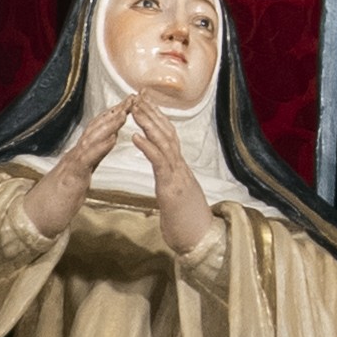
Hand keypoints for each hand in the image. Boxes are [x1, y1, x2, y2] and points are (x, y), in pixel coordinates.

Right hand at [22, 101, 130, 237]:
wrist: (36, 216)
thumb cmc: (57, 201)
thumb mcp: (79, 179)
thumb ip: (89, 163)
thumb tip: (101, 149)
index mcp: (79, 156)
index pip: (97, 131)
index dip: (112, 117)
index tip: (127, 104)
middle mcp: (75, 155)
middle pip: (96, 129)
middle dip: (114, 113)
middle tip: (130, 99)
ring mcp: (72, 164)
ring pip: (91, 139)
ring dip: (108, 125)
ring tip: (123, 113)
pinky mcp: (72, 178)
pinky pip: (87, 159)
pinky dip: (100, 147)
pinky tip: (112, 139)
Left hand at [130, 96, 214, 253]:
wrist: (202, 242)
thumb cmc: (189, 225)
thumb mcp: (177, 202)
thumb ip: (172, 189)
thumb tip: (167, 184)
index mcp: (179, 170)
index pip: (169, 138)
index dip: (157, 119)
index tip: (144, 103)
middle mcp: (181, 168)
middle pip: (167, 133)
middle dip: (152, 112)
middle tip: (137, 95)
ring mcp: (178, 177)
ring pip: (164, 143)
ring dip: (148, 123)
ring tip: (134, 108)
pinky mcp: (172, 188)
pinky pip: (159, 164)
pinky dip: (147, 147)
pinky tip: (135, 137)